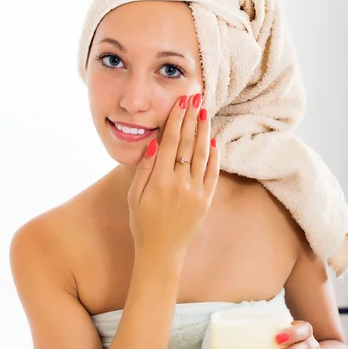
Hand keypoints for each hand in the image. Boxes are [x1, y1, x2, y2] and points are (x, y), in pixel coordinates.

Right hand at [128, 93, 219, 259]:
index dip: (176, 119)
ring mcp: (195, 191)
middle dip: (191, 117)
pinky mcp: (205, 200)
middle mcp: (180, 183)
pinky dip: (214, 155)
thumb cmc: (142, 223)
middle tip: (195, 97)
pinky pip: (212, 173)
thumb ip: (143, 170)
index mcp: (159, 180)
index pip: (170, 142)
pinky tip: (213, 140)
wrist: (161, 251)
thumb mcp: (134, 196)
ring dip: (204, 130)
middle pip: (187, 142)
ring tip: (205, 112)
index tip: (180, 102)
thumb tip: (154, 145)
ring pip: (202, 154)